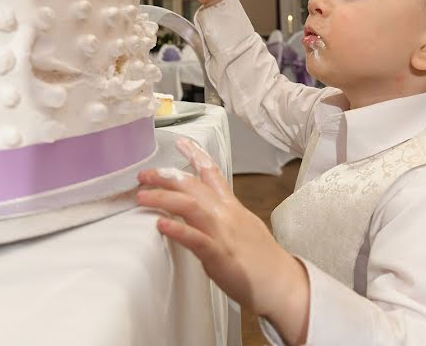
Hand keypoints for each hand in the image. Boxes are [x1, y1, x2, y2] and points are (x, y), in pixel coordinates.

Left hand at [137, 138, 308, 344]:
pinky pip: (196, 239)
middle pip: (193, 185)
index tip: (180, 142)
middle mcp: (226, 214)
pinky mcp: (220, 255)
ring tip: (142, 197)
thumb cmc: (262, 260)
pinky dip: (177, 230)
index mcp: (231, 207)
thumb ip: (223, 216)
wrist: (282, 283)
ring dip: (163, 198)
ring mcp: (223, 233)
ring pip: (190, 206)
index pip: (212, 173)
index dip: (196, 155)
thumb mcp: (243, 226)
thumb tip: (204, 212)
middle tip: (143, 175)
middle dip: (165, 176)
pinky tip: (161, 225)